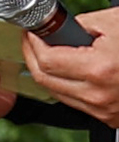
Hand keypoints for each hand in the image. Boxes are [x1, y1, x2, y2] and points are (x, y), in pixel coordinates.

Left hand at [28, 16, 118, 130]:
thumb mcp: (115, 23)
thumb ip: (81, 25)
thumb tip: (57, 28)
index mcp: (100, 69)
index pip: (46, 60)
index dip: (32, 44)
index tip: (30, 33)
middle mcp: (99, 95)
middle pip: (45, 80)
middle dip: (34, 58)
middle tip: (33, 42)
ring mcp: (105, 110)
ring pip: (58, 94)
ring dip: (49, 74)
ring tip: (52, 54)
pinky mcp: (111, 118)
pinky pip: (77, 103)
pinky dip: (68, 87)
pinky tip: (71, 71)